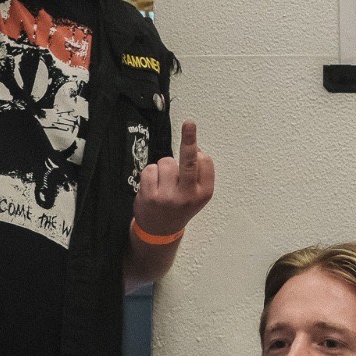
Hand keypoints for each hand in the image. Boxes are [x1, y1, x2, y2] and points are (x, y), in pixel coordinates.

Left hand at [133, 121, 214, 236]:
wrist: (159, 232)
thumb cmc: (179, 207)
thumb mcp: (197, 195)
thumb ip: (199, 173)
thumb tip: (194, 147)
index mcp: (204, 193)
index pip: (205, 162)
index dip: (198, 152)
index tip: (196, 148)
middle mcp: (188, 196)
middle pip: (189, 161)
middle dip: (189, 140)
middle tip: (189, 123)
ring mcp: (168, 197)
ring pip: (166, 162)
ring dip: (163, 168)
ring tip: (163, 183)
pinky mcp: (150, 196)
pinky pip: (150, 169)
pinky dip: (150, 174)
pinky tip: (152, 186)